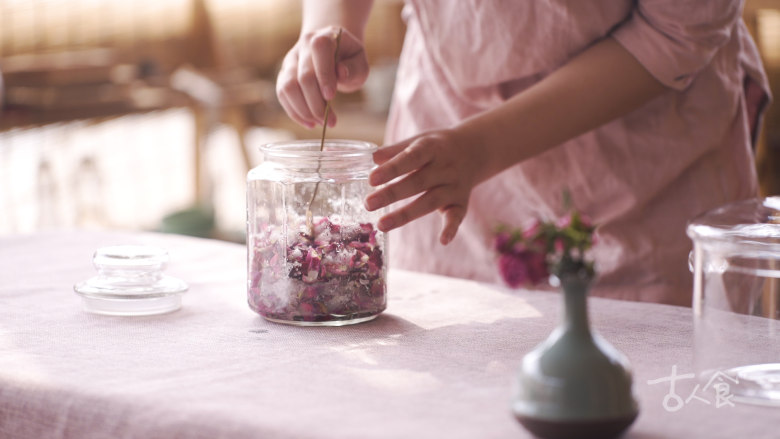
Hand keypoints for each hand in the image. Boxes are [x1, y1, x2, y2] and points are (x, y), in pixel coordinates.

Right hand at [276, 26, 369, 127]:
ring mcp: (290, 61)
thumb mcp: (359, 61)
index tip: (331, 97)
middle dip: (316, 103)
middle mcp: (303, 47)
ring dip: (303, 110)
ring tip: (319, 123)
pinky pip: (282, 94)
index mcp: (323, 37)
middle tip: (330, 121)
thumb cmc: (348, 58)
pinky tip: (309, 123)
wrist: (332, 49)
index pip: (319, 51)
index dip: (324, 75)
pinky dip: (294, 112)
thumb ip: (354, 67)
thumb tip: (341, 74)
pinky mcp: (283, 75)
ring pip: (287, 87)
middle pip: (303, 76)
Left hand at [364, 129, 486, 244]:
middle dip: (391, 194)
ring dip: (406, 215)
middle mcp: (445, 168)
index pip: (411, 158)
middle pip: (417, 183)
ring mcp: (454, 187)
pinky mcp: (461, 203)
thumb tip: (371, 158)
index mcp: (432, 148)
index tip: (371, 179)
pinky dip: (452, 229)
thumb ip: (395, 151)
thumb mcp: (418, 140)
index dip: (392, 169)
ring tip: (382, 225)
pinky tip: (442, 240)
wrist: (474, 150)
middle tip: (368, 204)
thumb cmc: (437, 147)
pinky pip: (457, 216)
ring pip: (430, 202)